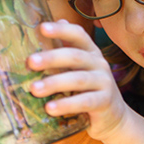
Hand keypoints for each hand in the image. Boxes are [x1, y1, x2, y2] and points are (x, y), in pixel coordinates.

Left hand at [28, 20, 132, 140]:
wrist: (113, 116)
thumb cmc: (88, 89)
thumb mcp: (76, 69)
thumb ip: (62, 51)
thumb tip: (42, 27)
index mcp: (90, 52)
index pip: (78, 35)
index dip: (61, 30)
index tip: (42, 28)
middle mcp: (99, 63)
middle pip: (75, 56)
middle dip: (51, 58)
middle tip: (30, 62)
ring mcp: (104, 82)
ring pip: (78, 79)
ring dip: (54, 83)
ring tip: (34, 89)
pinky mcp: (105, 101)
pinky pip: (84, 101)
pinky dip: (66, 104)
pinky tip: (50, 108)